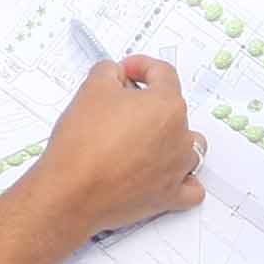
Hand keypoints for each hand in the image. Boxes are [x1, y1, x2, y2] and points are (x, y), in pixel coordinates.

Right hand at [13, 57, 203, 242]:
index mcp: (167, 106)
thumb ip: (109, 71)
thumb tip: (115, 74)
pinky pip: (191, 187)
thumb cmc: (83, 144)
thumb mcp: (91, 88)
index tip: (126, 72)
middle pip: (174, 109)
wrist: (72, 192)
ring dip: (170, 139)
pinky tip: (165, 173)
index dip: (141, 66)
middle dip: (148, 104)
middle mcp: (180, 136)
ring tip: (143, 139)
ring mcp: (177, 169)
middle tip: (119, 107)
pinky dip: (183, 179)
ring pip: (188, 146)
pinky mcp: (169, 196)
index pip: (164, 74)